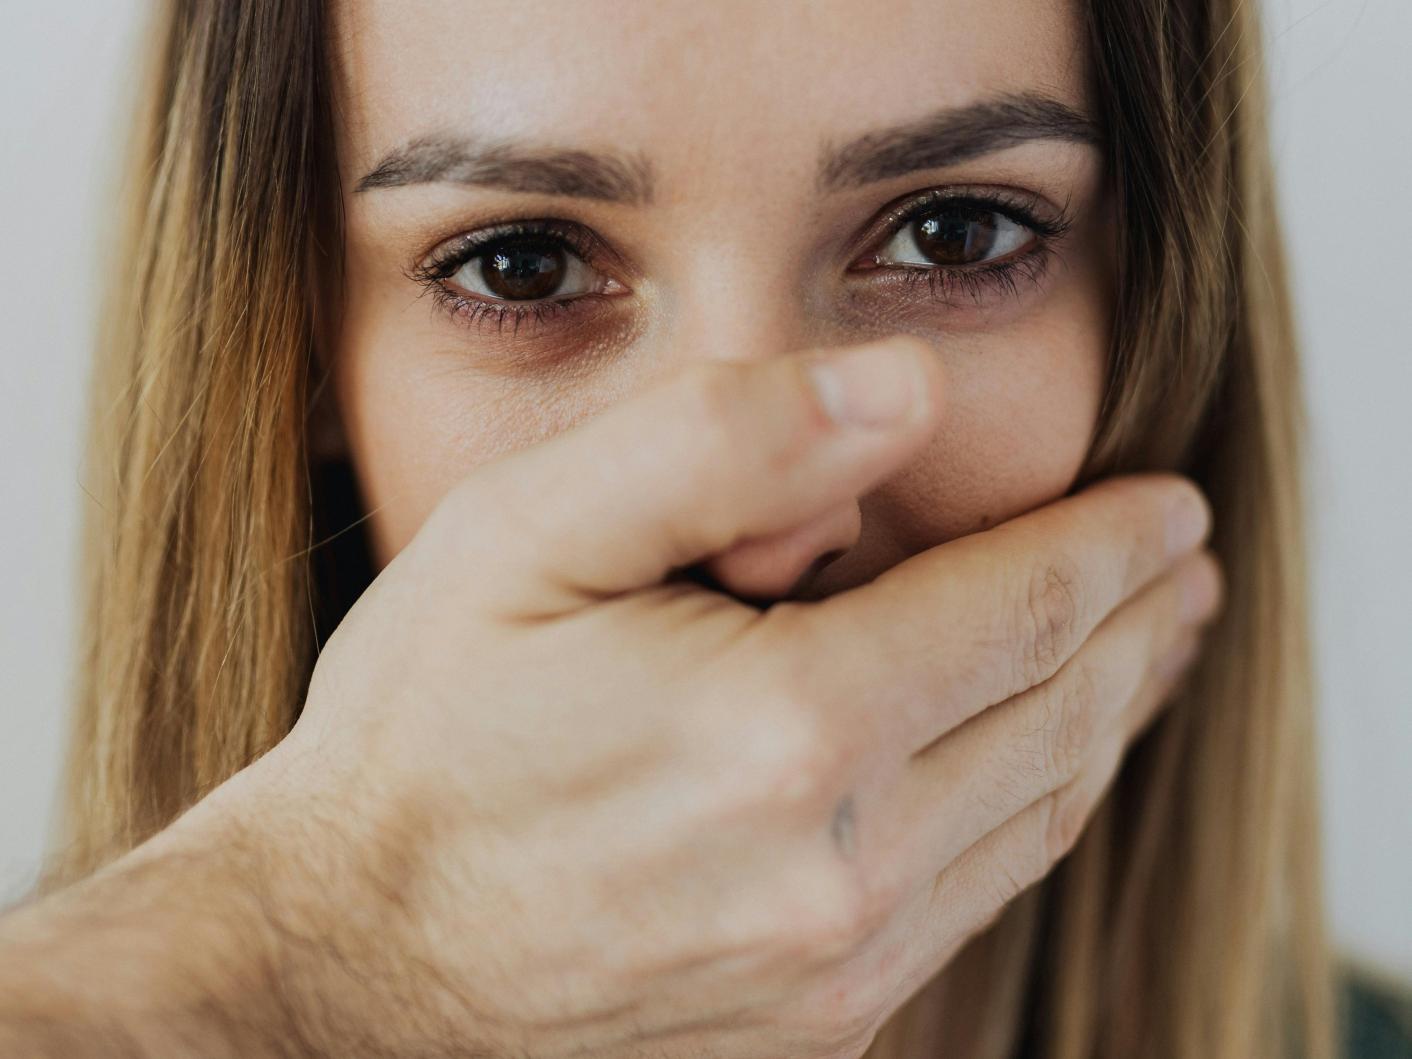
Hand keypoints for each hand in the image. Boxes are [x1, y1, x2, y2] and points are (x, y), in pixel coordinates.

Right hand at [176, 335, 1221, 1057]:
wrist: (344, 956)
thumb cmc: (423, 732)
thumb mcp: (529, 537)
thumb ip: (723, 445)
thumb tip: (900, 393)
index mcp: (781, 728)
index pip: (1017, 611)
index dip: (1108, 544)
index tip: (1168, 506)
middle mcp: (837, 869)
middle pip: (1055, 718)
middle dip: (1137, 628)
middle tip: (1186, 569)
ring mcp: (834, 971)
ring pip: (1035, 819)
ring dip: (1105, 721)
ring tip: (1145, 653)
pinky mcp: (814, 1027)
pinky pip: (973, 901)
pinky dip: (1031, 814)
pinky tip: (1036, 766)